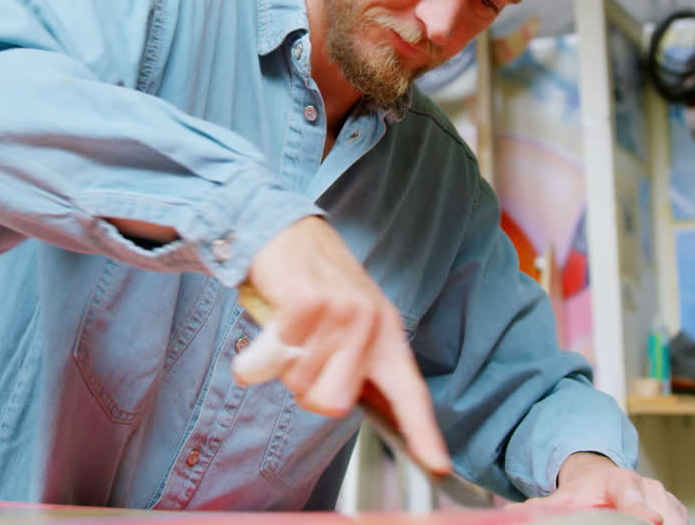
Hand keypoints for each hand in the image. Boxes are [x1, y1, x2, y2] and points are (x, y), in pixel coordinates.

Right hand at [231, 216, 448, 473]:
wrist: (284, 230)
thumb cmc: (313, 283)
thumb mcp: (351, 319)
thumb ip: (356, 363)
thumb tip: (348, 406)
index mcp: (386, 333)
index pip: (409, 392)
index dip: (423, 432)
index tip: (437, 464)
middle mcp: (368, 324)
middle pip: (335, 404)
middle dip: (307, 390)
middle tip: (302, 357)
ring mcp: (339, 313)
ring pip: (299, 383)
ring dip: (280, 365)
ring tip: (288, 332)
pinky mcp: (305, 303)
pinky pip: (273, 358)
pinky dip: (257, 352)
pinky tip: (270, 323)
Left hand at [510, 452, 686, 523]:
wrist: (602, 478)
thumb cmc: (585, 490)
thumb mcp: (565, 496)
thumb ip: (546, 508)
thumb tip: (515, 513)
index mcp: (619, 481)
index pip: (632, 496)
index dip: (640, 509)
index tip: (651, 520)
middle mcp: (648, 487)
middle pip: (660, 513)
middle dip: (652, 523)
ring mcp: (667, 499)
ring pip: (675, 519)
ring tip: (640, 524)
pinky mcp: (677, 511)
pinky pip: (680, 522)